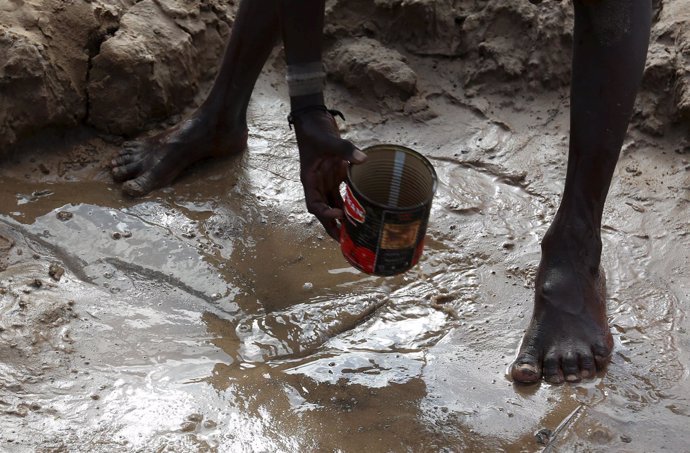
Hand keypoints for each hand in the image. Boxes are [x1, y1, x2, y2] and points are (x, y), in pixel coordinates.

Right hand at [292, 107, 365, 239]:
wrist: (314, 119)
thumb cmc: (315, 131)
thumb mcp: (328, 140)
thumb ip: (345, 149)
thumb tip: (363, 159)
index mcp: (310, 180)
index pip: (314, 204)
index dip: (325, 213)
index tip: (339, 214)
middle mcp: (317, 184)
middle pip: (323, 211)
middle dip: (333, 226)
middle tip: (346, 240)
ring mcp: (326, 181)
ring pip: (333, 205)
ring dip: (342, 219)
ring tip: (355, 233)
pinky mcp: (335, 175)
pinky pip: (341, 194)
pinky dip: (350, 203)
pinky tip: (361, 212)